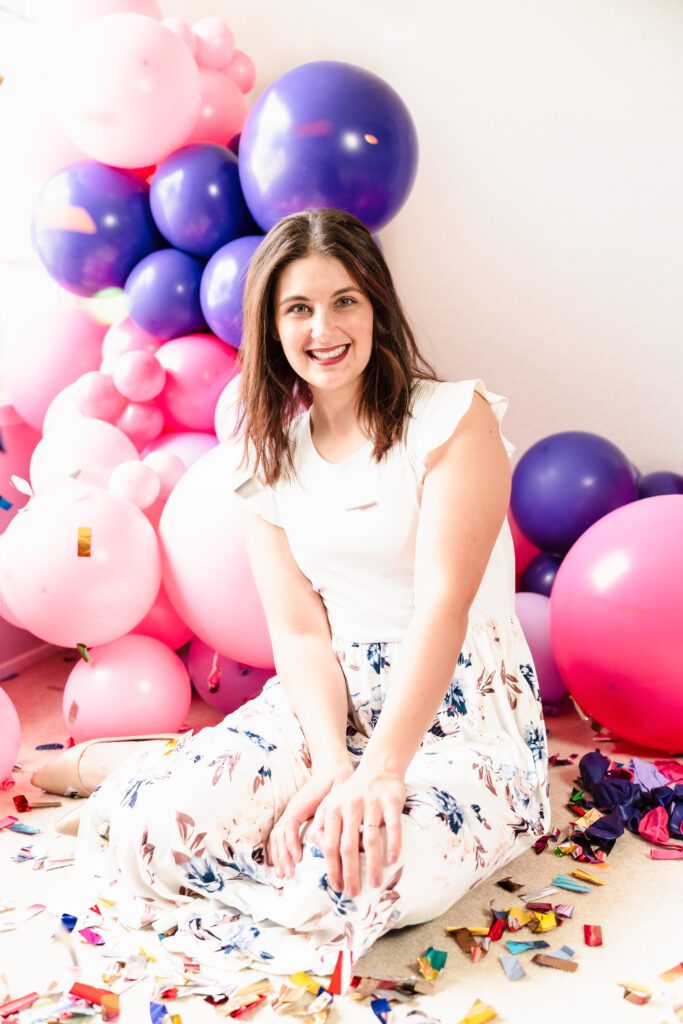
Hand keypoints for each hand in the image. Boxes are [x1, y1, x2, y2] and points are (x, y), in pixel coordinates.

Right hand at [266, 756, 353, 879]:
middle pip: (279, 834)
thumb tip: (323, 840)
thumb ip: (328, 816)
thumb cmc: (337, 781)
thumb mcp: (337, 797)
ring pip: (277, 837)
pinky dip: (278, 851)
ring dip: (278, 857)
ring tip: (284, 875)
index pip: (290, 825)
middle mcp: (292, 809)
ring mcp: (290, 813)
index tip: (299, 860)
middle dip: (282, 856)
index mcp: (300, 803)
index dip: (292, 844)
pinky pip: (280, 836)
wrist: (333, 768)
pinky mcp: (294, 818)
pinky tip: (282, 865)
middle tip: (290, 875)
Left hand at [308, 768, 404, 898]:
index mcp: (333, 809)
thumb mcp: (333, 802)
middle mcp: (350, 807)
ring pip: (370, 840)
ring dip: (372, 865)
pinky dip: (392, 844)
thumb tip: (314, 850)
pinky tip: (392, 860)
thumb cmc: (354, 791)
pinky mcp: (391, 801)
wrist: (379, 766)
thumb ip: (323, 824)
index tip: (337, 887)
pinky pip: (392, 826)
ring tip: (374, 883)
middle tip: (353, 893)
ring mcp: (371, 803)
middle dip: (350, 873)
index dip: (332, 868)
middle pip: (347, 846)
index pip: (329, 844)